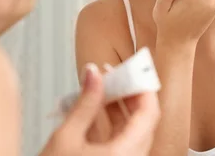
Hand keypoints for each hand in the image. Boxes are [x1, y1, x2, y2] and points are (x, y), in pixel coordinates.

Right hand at [40, 64, 160, 155]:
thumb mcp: (66, 137)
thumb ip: (85, 102)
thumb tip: (93, 74)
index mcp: (124, 154)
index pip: (149, 113)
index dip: (143, 86)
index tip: (132, 68)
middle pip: (143, 120)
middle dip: (130, 93)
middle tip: (114, 73)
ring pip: (132, 130)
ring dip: (120, 106)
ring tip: (102, 85)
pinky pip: (121, 140)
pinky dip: (112, 122)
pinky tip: (96, 106)